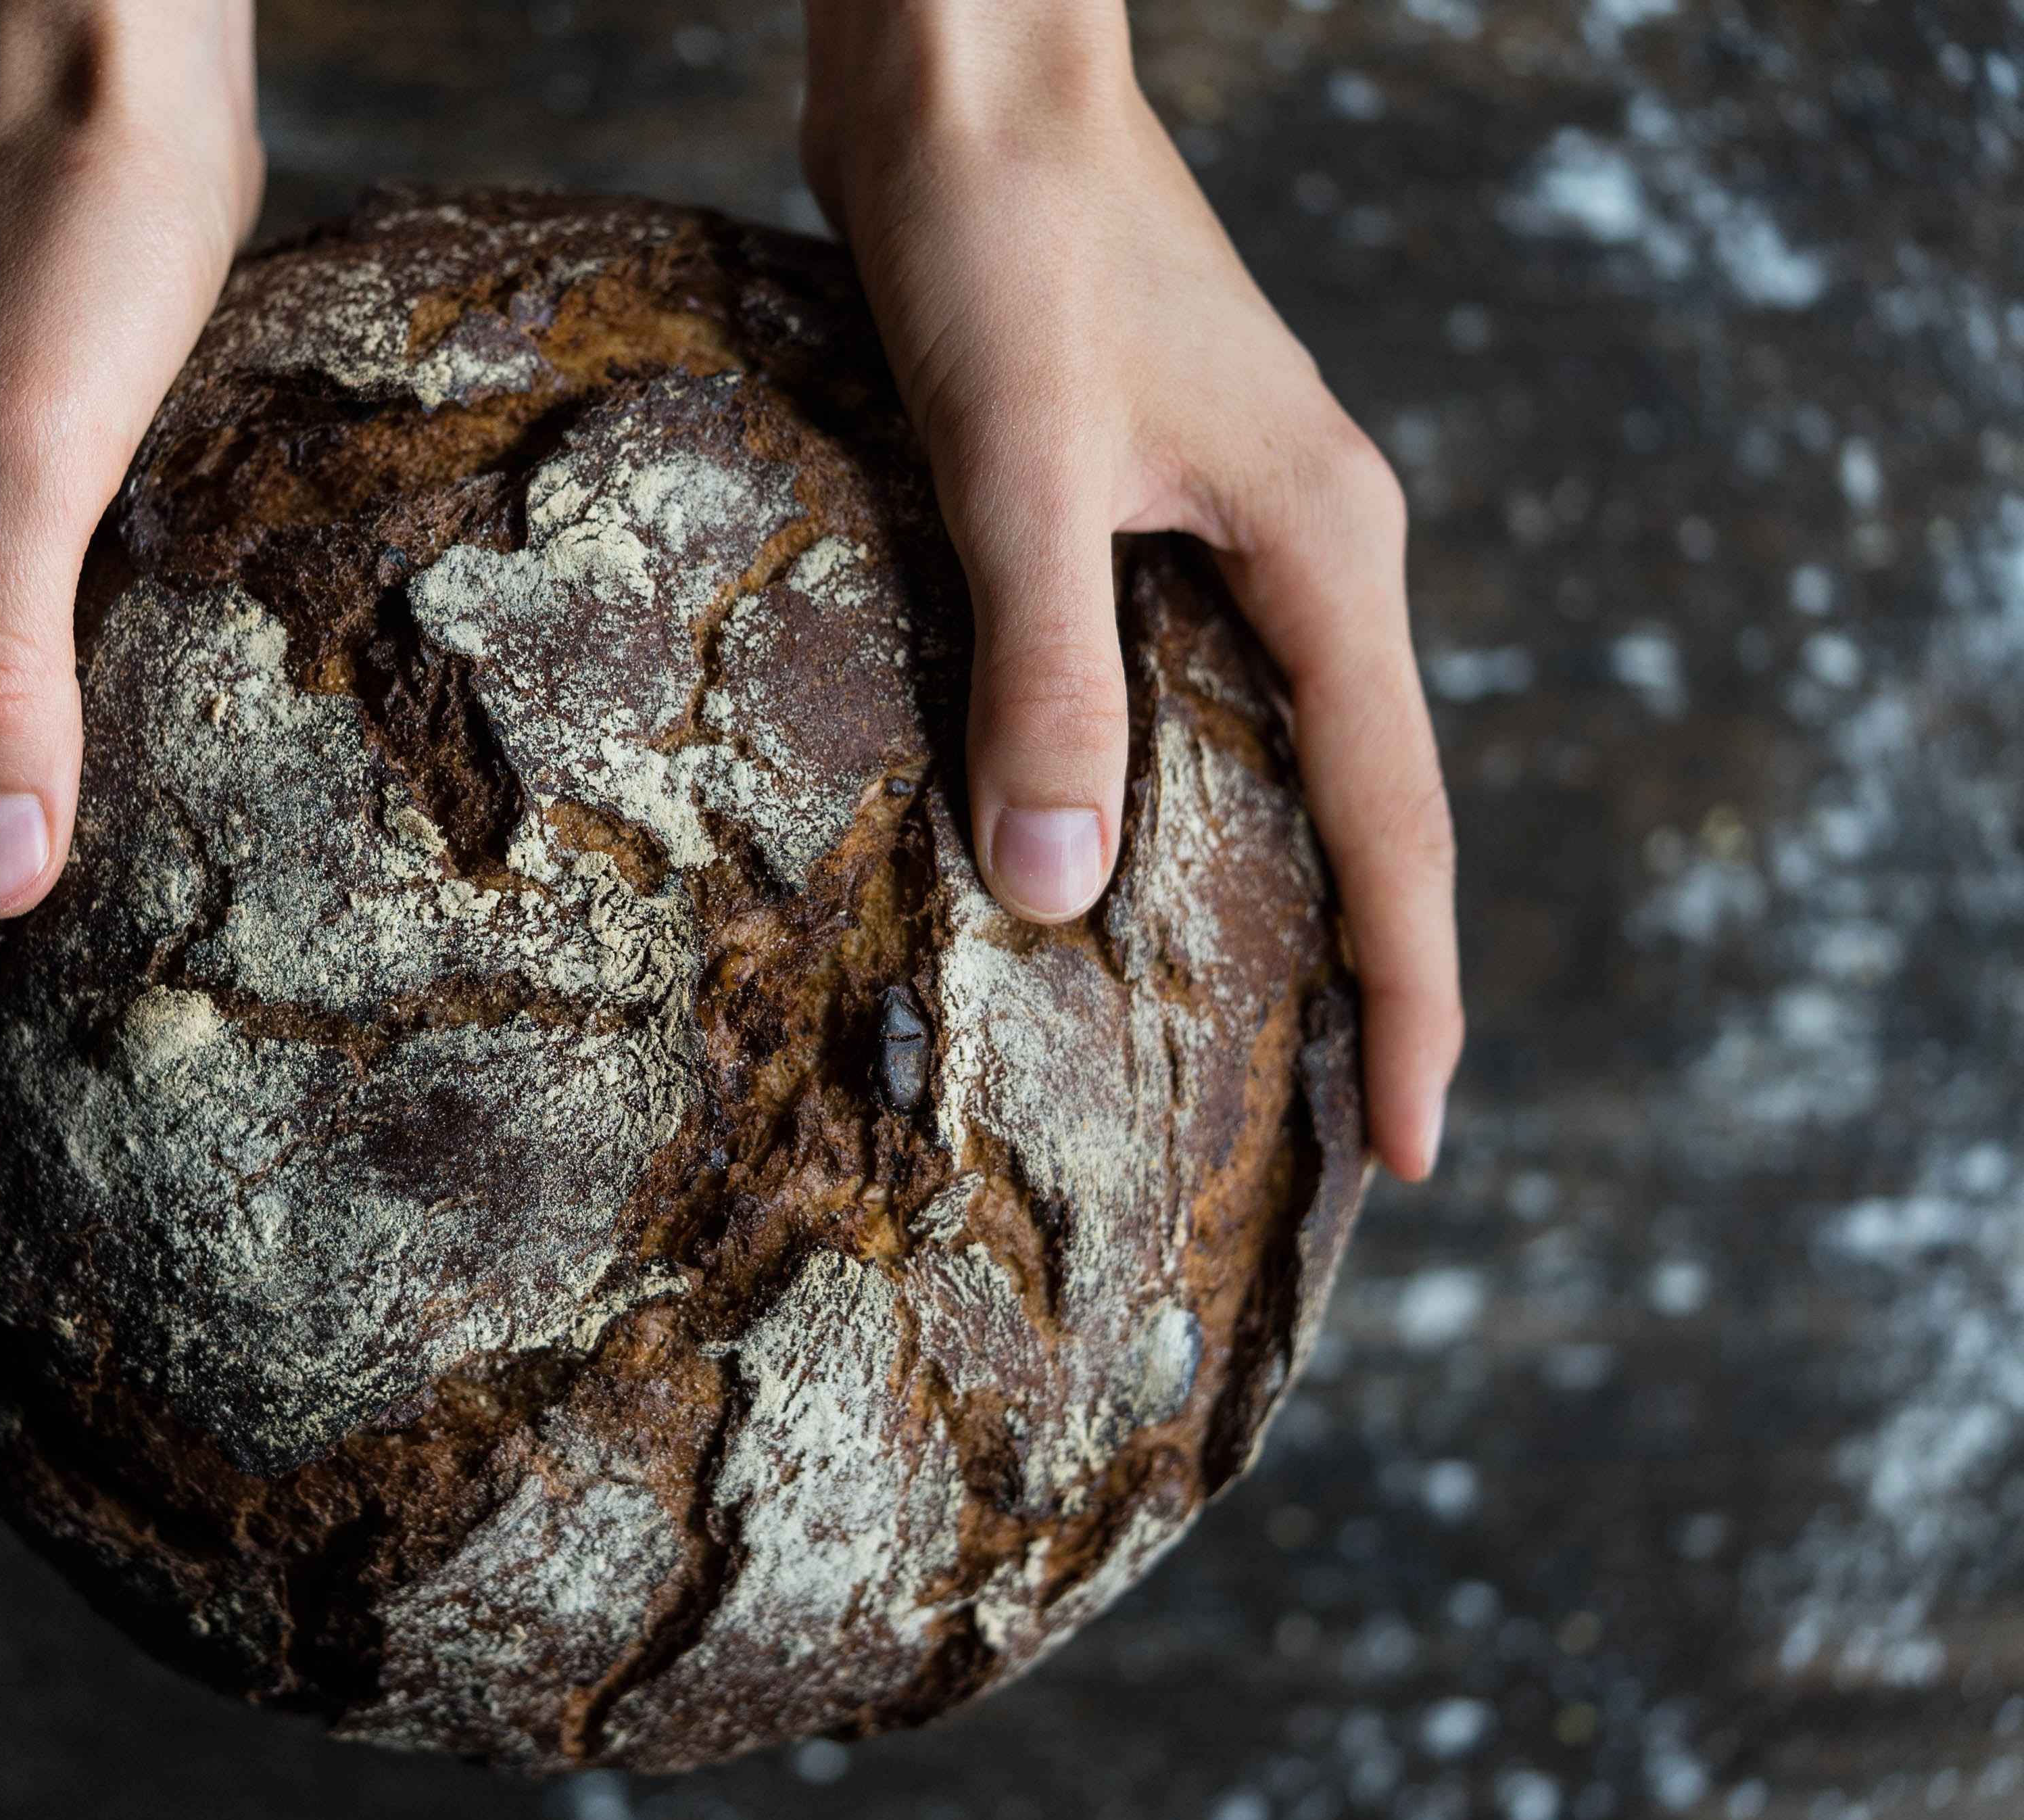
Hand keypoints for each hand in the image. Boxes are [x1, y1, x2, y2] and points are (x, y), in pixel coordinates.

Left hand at [802, 0, 1461, 1178]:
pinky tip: (1103, 851)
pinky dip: (1166, 785)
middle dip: (1361, 972)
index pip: (1397, 822)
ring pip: (1273, 745)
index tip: (1413, 1152)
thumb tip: (1056, 889)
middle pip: (1363, 802)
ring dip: (1268, 886)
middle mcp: (1301, 545)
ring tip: (1236, 1037)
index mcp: (1321, 549)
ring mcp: (1224, 519)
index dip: (1411, 998)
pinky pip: (1182, 682)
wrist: (964, 73)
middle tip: (1333, 1139)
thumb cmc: (1002, 235)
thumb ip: (1046, 673)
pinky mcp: (1136, 497)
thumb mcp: (1017, 467)